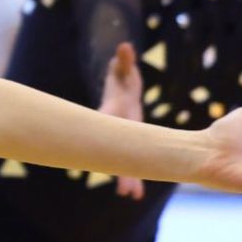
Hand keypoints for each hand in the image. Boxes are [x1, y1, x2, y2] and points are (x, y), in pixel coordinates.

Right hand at [99, 42, 146, 198]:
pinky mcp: (131, 143)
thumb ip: (124, 61)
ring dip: (127, 178)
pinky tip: (135, 196)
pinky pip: (132, 163)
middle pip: (114, 152)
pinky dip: (133, 177)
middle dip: (120, 168)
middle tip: (125, 190)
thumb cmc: (121, 79)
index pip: (110, 124)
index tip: (105, 148)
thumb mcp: (123, 71)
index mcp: (113, 112)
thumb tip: (125, 46)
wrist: (117, 92)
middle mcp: (115, 130)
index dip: (109, 135)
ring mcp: (122, 139)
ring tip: (131, 196)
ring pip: (123, 162)